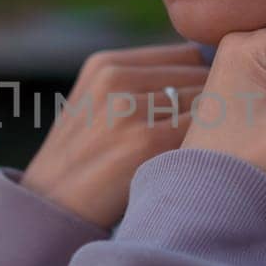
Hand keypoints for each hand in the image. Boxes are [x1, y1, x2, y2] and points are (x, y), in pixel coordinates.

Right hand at [21, 42, 209, 229]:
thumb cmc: (87, 163)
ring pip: (207, 101)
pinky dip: (210, 146)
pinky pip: (203, 129)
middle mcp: (116, 78)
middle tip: (210, 140)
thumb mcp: (98, 106)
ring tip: (201, 155)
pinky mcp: (146, 140)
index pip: (187, 55)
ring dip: (214, 127)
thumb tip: (210, 72)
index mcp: (106, 64)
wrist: (51, 210)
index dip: (204, 84)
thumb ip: (142, 85)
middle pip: (200, 76)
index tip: (205, 114)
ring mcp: (129, 108)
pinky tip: (198, 167)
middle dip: (213, 105)